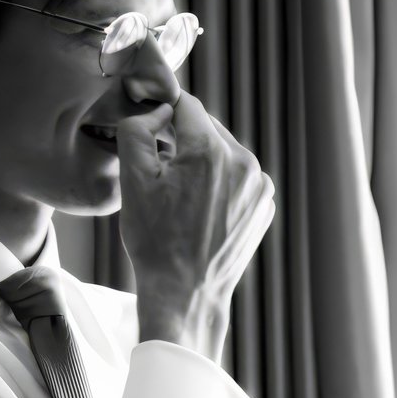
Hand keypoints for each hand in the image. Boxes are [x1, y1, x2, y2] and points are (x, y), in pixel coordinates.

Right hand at [119, 90, 273, 361]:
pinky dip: (221, 182)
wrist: (187, 291)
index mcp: (211, 151)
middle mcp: (244, 162)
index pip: (187, 106)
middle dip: (184, 139)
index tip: (152, 130)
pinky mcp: (264, 204)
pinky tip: (201, 207)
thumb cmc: (155, 239)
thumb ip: (137, 129)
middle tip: (162, 167)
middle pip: (208, 128)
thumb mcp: (132, 179)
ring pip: (225, 152)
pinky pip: (239, 177)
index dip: (164, 113)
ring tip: (180, 192)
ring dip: (203, 160)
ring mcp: (260, 185)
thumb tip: (159, 112)